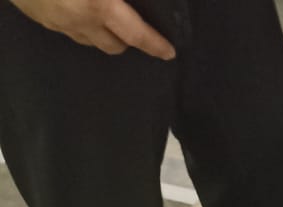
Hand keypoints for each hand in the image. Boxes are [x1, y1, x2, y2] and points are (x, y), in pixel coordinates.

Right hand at [11, 0, 174, 57]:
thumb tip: (124, 3)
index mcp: (100, 6)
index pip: (137, 34)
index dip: (155, 44)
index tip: (168, 52)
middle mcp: (82, 22)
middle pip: (114, 46)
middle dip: (127, 41)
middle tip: (134, 29)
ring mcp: (59, 24)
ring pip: (90, 41)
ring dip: (103, 35)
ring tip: (106, 20)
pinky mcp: (41, 19)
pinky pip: (67, 30)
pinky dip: (80, 25)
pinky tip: (77, 9)